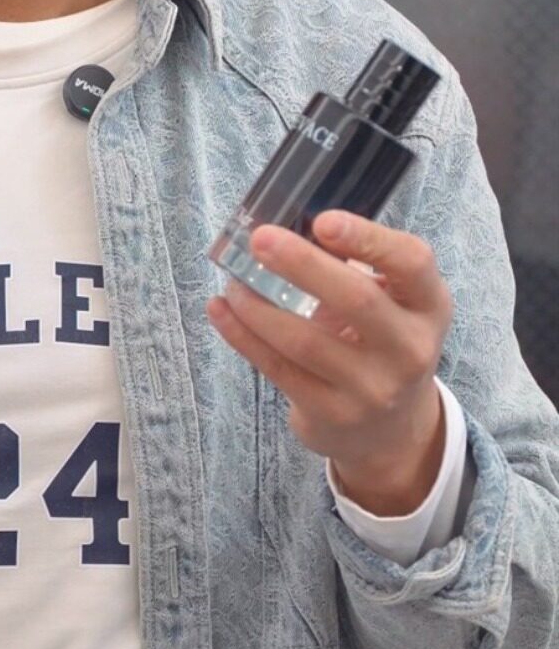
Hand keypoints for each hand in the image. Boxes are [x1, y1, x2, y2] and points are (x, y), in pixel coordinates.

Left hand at [206, 210, 452, 515]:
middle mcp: (410, 348)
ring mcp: (373, 388)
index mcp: (428, 306)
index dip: (369, 239)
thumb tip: (285, 226)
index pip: (412, 263)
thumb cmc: (380, 341)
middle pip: (357, 300)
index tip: (323, 220)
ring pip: (306, 341)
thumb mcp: (392, 304)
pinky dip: (243, 336)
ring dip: (258, 306)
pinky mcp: (333, 413)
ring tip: (233, 281)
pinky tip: (221, 310)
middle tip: (260, 239)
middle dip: (302, 265)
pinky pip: (279, 369)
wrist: (390, 428)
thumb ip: (355, 266)